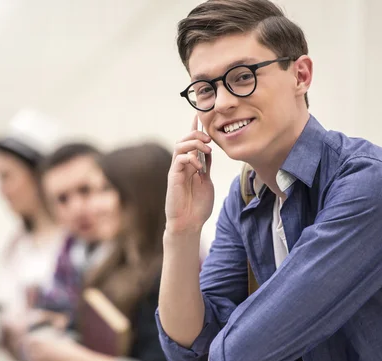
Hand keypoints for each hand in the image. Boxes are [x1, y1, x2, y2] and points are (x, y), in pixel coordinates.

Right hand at [165, 115, 213, 233]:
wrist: (189, 224)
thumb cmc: (197, 207)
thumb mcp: (207, 183)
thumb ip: (206, 168)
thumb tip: (208, 152)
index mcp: (190, 165)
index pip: (191, 143)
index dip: (194, 128)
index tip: (199, 115)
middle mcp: (182, 165)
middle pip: (183, 139)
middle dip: (196, 133)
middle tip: (209, 138)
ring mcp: (176, 170)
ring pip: (179, 146)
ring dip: (193, 143)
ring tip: (205, 148)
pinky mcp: (173, 177)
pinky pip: (179, 159)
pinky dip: (190, 158)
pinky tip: (199, 165)